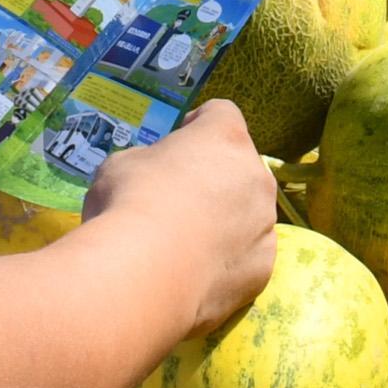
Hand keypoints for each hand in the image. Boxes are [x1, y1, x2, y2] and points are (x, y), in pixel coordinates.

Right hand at [81, 102, 283, 338]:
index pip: (221, 113)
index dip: (197, 126)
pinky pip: (248, 255)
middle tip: (178, 200)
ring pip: (250, 213)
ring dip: (227, 219)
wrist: (144, 273)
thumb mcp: (122, 165)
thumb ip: (149, 163)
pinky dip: (228, 259)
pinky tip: (197, 273)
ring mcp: (265, 223)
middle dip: (215, 177)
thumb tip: (153, 178)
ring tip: (187, 244)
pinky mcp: (263, 266)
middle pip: (240, 166)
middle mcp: (256, 174)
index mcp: (225, 137)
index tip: (177, 145)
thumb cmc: (129, 203)